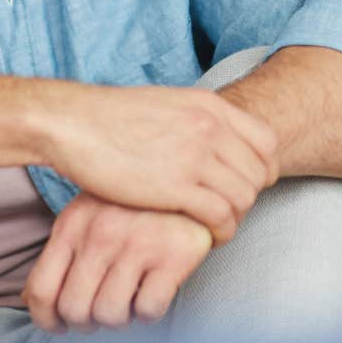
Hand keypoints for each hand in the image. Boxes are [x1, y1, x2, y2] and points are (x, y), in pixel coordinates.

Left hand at [23, 192, 213, 332]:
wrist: (189, 178)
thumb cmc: (132, 205)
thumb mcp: (88, 215)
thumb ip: (63, 253)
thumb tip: (33, 302)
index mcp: (72, 224)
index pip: (41, 290)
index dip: (46, 320)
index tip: (59, 326)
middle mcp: (100, 234)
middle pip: (74, 310)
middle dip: (86, 323)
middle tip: (101, 313)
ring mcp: (137, 244)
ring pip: (111, 315)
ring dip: (120, 318)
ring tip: (130, 299)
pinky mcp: (173, 256)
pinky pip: (149, 310)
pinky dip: (150, 312)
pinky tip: (153, 292)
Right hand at [41, 84, 277, 244]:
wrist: (74, 124)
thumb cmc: (111, 118)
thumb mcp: (167, 104)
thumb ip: (196, 120)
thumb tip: (212, 137)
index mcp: (210, 106)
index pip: (267, 141)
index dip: (263, 169)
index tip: (245, 185)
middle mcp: (210, 127)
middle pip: (259, 173)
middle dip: (248, 198)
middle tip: (227, 212)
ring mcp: (195, 156)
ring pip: (244, 197)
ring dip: (235, 218)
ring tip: (215, 228)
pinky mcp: (176, 186)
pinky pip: (221, 215)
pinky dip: (220, 232)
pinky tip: (206, 238)